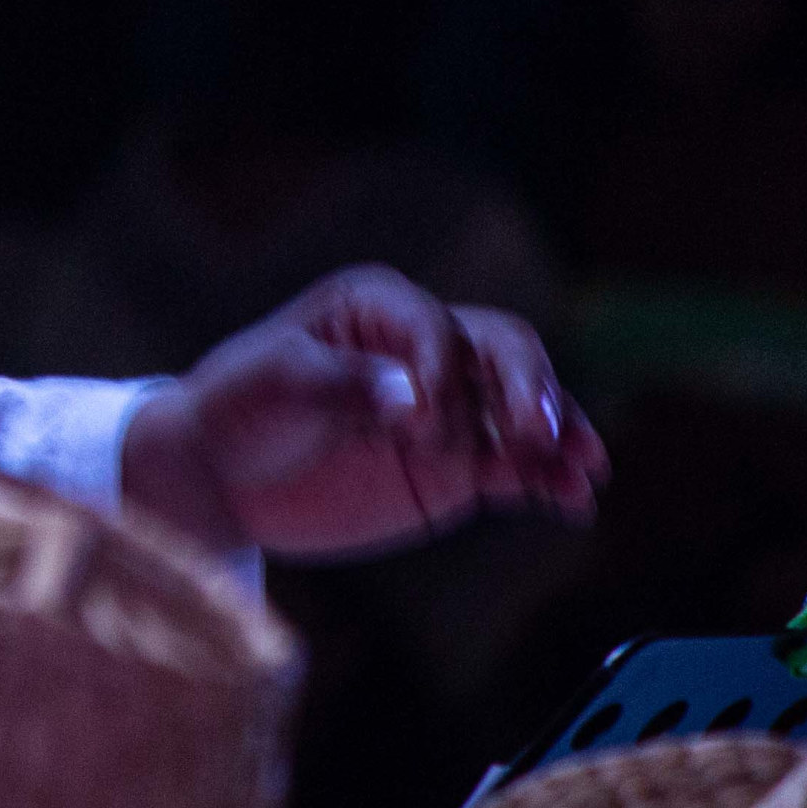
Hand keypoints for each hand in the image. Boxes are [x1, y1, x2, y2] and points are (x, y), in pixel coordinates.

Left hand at [118, 264, 606, 562]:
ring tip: (583, 471)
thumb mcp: (272, 385)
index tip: (418, 426)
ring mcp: (448, 409)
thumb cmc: (239, 407)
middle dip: (530, 390)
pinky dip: (549, 481)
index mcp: (377, 306)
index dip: (440, 371)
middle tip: (538, 436)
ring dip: (560, 435)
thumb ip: (340, 386)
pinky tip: (575, 501)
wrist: (222, 475)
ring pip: (525, 411)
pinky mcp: (456, 467)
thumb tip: (411, 396)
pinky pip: (517, 469)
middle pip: (504, 353)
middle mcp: (425, 348)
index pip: (435, 327)